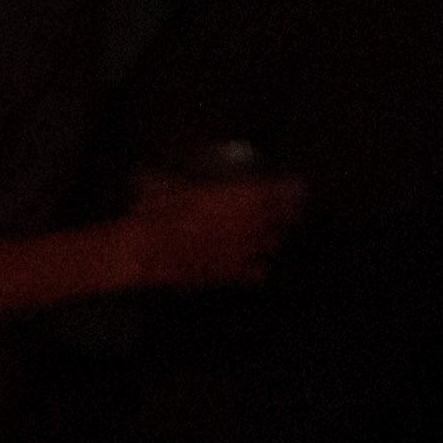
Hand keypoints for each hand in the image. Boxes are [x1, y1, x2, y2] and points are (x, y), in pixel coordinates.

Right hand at [121, 169, 304, 297]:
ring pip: (273, 244)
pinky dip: (258, 268)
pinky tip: (256, 267)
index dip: (290, 188)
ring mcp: (244, 250)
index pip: (281, 191)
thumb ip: (172, 175)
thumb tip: (158, 168)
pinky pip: (256, 273)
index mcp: (244, 196)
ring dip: (274, 238)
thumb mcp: (161, 181)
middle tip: (291, 209)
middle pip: (285, 219)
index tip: (295, 186)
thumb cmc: (158, 212)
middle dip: (289, 214)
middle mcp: (252, 223)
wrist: (147, 251)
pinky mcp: (230, 273)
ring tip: (274, 235)